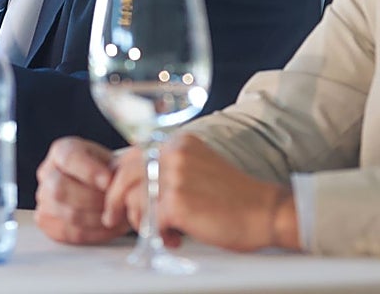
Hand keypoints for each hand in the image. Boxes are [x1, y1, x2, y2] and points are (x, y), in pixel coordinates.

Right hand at [35, 137, 128, 243]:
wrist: (100, 187)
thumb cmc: (107, 171)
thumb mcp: (113, 160)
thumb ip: (116, 169)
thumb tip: (119, 183)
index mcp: (62, 150)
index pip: (69, 158)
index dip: (89, 171)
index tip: (108, 182)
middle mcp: (47, 172)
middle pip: (60, 189)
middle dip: (93, 199)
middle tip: (115, 204)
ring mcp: (44, 198)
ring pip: (67, 214)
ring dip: (98, 219)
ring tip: (118, 217)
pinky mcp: (47, 222)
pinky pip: (70, 233)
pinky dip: (95, 233)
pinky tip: (110, 228)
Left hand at [123, 132, 300, 252]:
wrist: (266, 211)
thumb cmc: (234, 197)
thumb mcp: (197, 168)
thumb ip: (168, 169)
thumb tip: (134, 186)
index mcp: (177, 142)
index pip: (132, 156)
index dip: (119, 179)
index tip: (117, 197)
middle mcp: (172, 152)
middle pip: (124, 176)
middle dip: (114, 201)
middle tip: (113, 219)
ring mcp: (173, 175)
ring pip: (133, 201)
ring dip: (141, 222)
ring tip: (164, 233)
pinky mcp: (176, 202)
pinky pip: (149, 221)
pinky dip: (157, 235)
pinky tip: (175, 239)